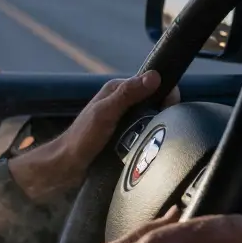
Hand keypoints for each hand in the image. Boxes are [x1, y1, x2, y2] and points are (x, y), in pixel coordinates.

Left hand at [47, 70, 179, 178]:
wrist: (68, 165)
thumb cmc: (83, 137)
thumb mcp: (106, 112)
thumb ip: (128, 94)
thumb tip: (155, 76)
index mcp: (116, 90)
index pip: (150, 83)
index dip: (166, 92)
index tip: (174, 107)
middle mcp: (120, 102)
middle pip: (152, 101)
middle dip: (163, 110)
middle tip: (169, 126)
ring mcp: (122, 119)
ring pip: (150, 118)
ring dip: (157, 126)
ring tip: (163, 137)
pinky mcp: (124, 136)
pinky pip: (144, 133)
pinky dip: (150, 137)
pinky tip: (154, 145)